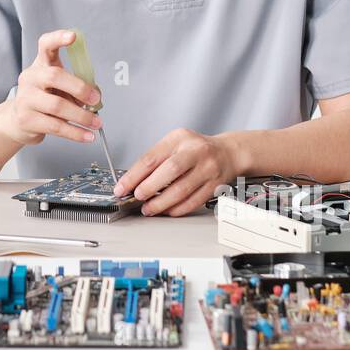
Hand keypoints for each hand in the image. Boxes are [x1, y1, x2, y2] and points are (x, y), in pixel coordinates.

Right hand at [0, 29, 102, 146]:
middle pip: (54, 76)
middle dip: (79, 88)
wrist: (17, 121)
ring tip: (96, 122)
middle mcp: (30, 77)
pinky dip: (75, 132)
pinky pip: (55, 126)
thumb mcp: (59, 88)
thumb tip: (96, 96)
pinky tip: (87, 135)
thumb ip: (77, 87)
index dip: (58, 38)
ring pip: (57, 105)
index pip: (45, 45)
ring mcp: (25, 98)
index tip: (73, 36)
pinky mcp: (26, 119)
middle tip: (95, 99)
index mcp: (40, 64)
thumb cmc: (44, 99)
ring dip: (81, 116)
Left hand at [114, 128, 240, 216]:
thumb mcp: (174, 143)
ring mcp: (208, 168)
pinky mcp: (215, 185)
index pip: (152, 157)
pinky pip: (193, 201)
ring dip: (162, 203)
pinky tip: (167, 211)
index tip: (122, 187)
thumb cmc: (195, 149)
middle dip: (149, 188)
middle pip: (169, 171)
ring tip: (149, 208)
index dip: (134, 175)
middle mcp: (195, 151)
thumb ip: (155, 160)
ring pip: (182, 190)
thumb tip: (133, 182)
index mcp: (179, 138)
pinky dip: (177, 209)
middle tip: (136, 197)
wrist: (228, 153)